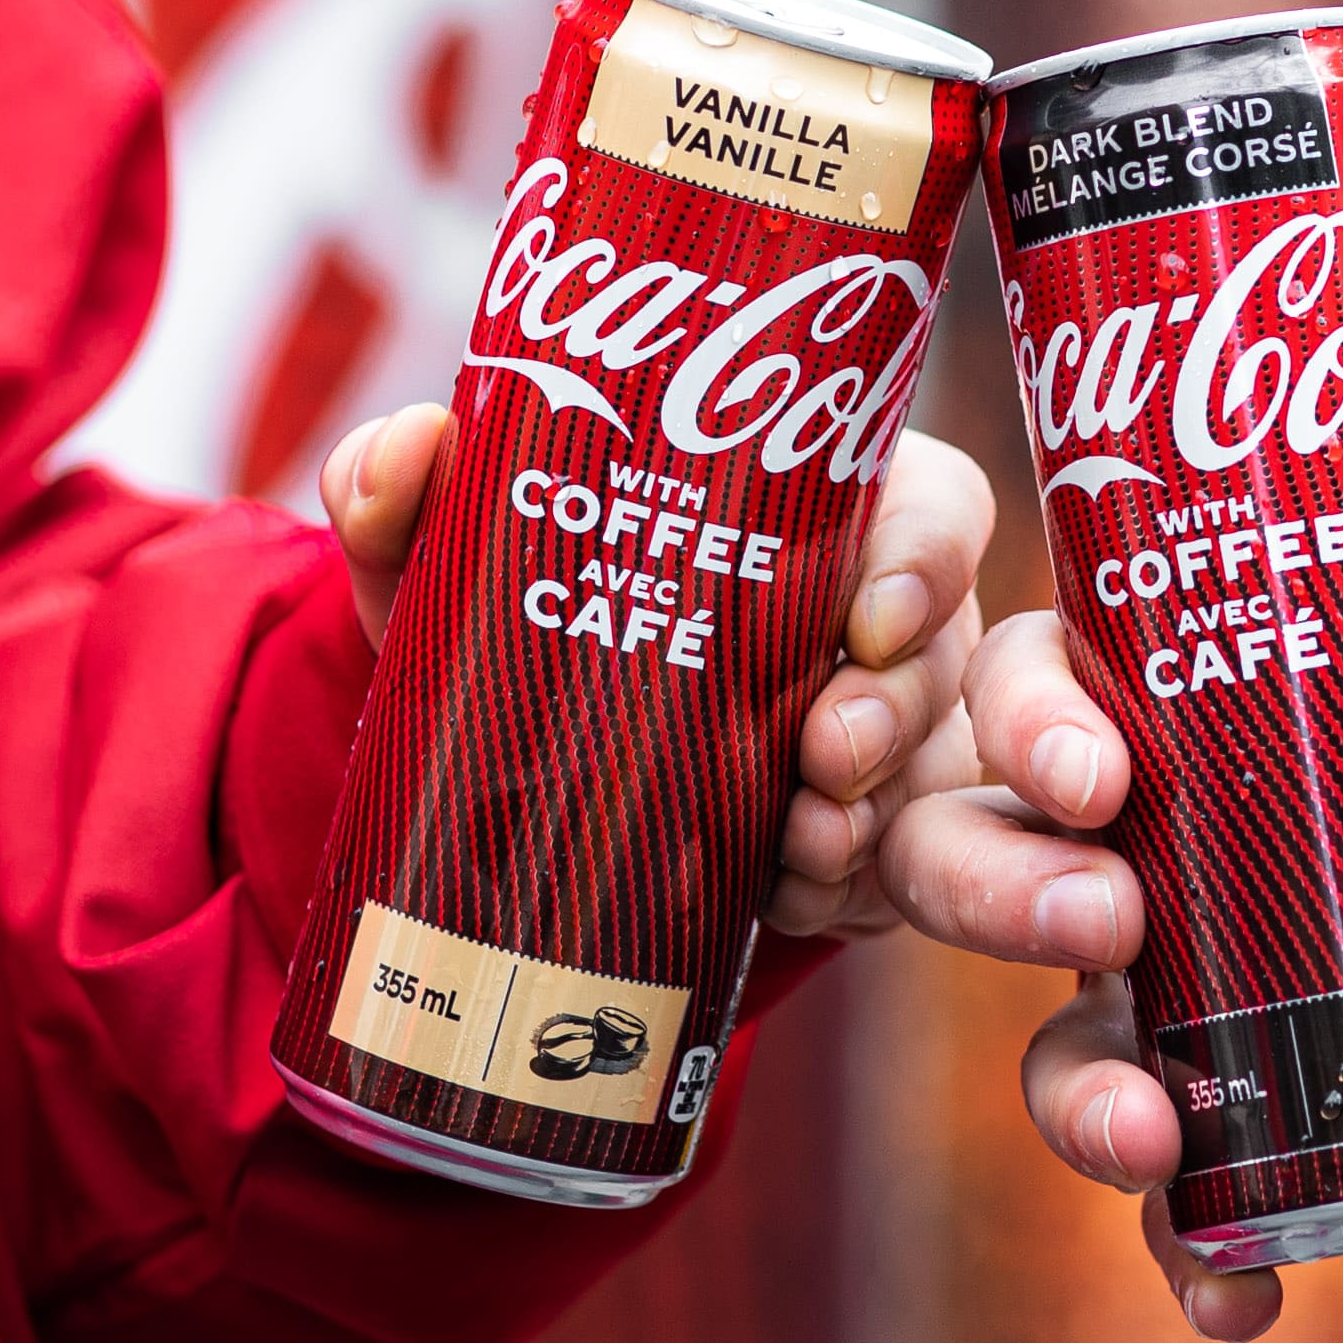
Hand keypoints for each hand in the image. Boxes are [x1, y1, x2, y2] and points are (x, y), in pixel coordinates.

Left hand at [320, 405, 1000, 935]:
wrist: (490, 773)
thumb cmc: (507, 620)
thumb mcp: (446, 561)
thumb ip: (404, 493)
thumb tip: (408, 447)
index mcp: (817, 517)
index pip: (929, 507)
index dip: (924, 557)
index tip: (871, 616)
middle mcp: (866, 625)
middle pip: (938, 649)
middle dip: (896, 705)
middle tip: (825, 752)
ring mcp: (873, 739)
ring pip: (924, 768)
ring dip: (872, 807)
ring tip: (803, 841)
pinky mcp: (849, 840)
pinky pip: (885, 870)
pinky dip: (839, 884)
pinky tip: (791, 894)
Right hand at [881, 537, 1342, 1342]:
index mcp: (1163, 712)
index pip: (1037, 680)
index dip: (1030, 720)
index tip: (1097, 774)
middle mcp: (1121, 852)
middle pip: (976, 853)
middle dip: (1006, 895)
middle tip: (1106, 927)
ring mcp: (1152, 996)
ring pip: (1048, 1042)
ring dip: (1078, 1098)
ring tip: (1148, 1144)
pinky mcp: (1216, 1117)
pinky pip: (1168, 1196)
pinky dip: (1193, 1256)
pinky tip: (1238, 1305)